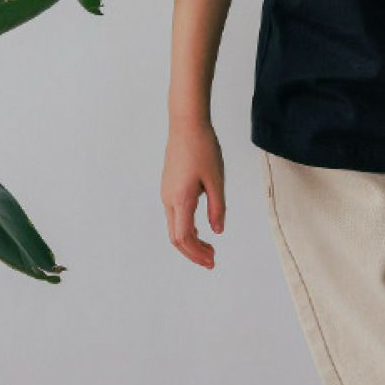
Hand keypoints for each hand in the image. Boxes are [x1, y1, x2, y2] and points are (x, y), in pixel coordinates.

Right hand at [161, 119, 225, 268]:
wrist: (186, 124)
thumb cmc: (203, 148)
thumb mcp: (216, 179)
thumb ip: (217, 206)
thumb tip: (218, 230)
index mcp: (181, 199)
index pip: (184, 237)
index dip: (197, 253)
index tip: (212, 260)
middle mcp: (169, 199)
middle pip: (176, 237)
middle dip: (193, 252)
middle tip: (212, 259)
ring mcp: (166, 192)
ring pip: (174, 226)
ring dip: (190, 240)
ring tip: (209, 246)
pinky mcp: (169, 185)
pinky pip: (174, 214)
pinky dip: (186, 227)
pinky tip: (200, 227)